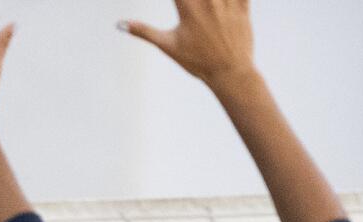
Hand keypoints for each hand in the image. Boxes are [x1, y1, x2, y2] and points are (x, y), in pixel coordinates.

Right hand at [119, 0, 256, 91]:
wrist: (230, 73)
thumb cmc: (196, 61)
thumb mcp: (167, 45)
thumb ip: (143, 31)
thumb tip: (119, 24)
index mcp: (188, 8)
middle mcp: (209, 1)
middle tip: (188, 3)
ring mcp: (228, 2)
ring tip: (203, 3)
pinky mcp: (243, 5)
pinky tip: (221, 2)